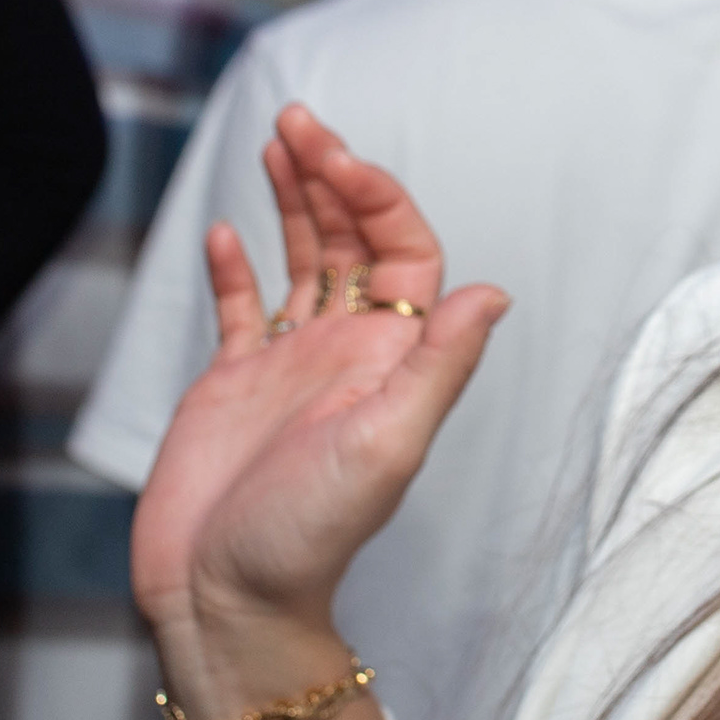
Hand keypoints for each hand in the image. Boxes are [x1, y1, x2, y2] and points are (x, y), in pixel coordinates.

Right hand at [128, 105, 507, 655]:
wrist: (225, 600)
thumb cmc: (308, 537)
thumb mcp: (387, 445)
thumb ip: (439, 365)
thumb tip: (494, 292)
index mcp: (391, 361)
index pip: (402, 252)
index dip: (377, 197)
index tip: (336, 158)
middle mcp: (346, 354)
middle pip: (351, 242)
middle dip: (330, 176)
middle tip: (297, 120)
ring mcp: (288, 367)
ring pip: (300, 262)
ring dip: (292, 201)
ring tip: (274, 142)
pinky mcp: (232, 386)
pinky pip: (240, 310)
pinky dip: (235, 268)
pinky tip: (225, 230)